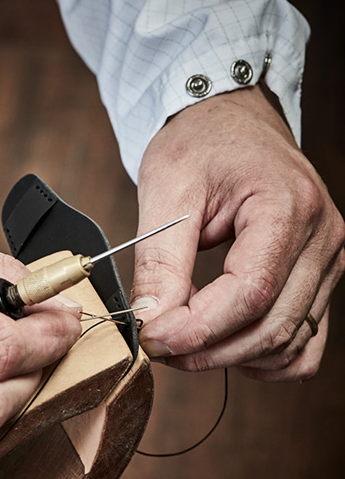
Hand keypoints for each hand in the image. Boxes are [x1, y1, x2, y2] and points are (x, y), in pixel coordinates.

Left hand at [132, 84, 344, 380]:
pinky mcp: (317, 276)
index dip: (197, 329)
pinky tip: (228, 346)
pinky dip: (266, 356)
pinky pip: (305, 341)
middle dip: (208, 350)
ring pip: (289, 343)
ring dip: (232, 356)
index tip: (151, 338)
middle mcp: (321, 239)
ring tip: (185, 342)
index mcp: (288, 208)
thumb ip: (161, 261)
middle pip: (271, 327)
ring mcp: (326, 261)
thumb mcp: (168, 190)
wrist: (228, 121)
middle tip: (159, 347)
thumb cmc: (200, 143)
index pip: (250, 293)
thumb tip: (152, 320)